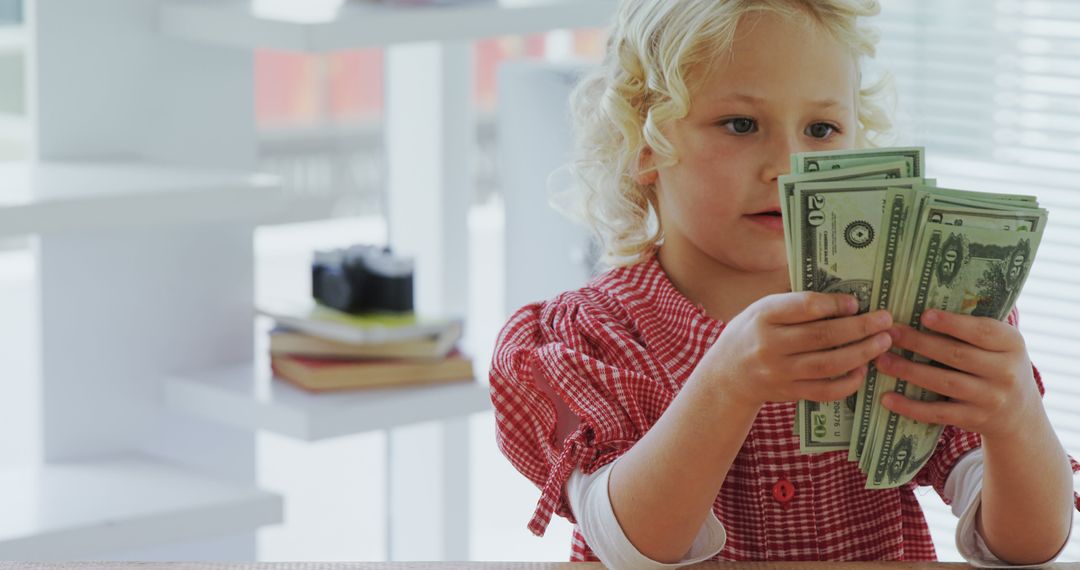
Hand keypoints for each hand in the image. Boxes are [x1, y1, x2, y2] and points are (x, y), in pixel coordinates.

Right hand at [699, 292, 893, 407]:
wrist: (727, 375)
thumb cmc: (752, 333)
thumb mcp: (762, 309)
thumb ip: (794, 303)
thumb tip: (843, 296)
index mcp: (763, 316)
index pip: (804, 307)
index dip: (835, 304)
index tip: (855, 302)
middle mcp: (769, 345)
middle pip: (822, 336)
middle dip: (859, 327)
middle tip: (885, 320)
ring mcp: (779, 372)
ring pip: (828, 364)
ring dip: (861, 353)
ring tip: (883, 341)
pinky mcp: (789, 393)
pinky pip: (825, 391)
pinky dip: (848, 382)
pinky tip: (862, 369)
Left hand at [875, 309, 1042, 439]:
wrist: (1019, 415)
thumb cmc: (997, 366)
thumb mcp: (1000, 345)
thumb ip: (974, 329)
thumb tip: (924, 308)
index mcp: (1012, 344)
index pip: (982, 331)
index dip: (952, 323)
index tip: (924, 314)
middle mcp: (1005, 372)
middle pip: (956, 355)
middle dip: (919, 343)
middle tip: (890, 333)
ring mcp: (990, 399)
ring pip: (944, 383)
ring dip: (909, 371)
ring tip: (881, 361)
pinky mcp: (974, 420)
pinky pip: (938, 412)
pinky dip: (911, 406)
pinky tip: (887, 398)